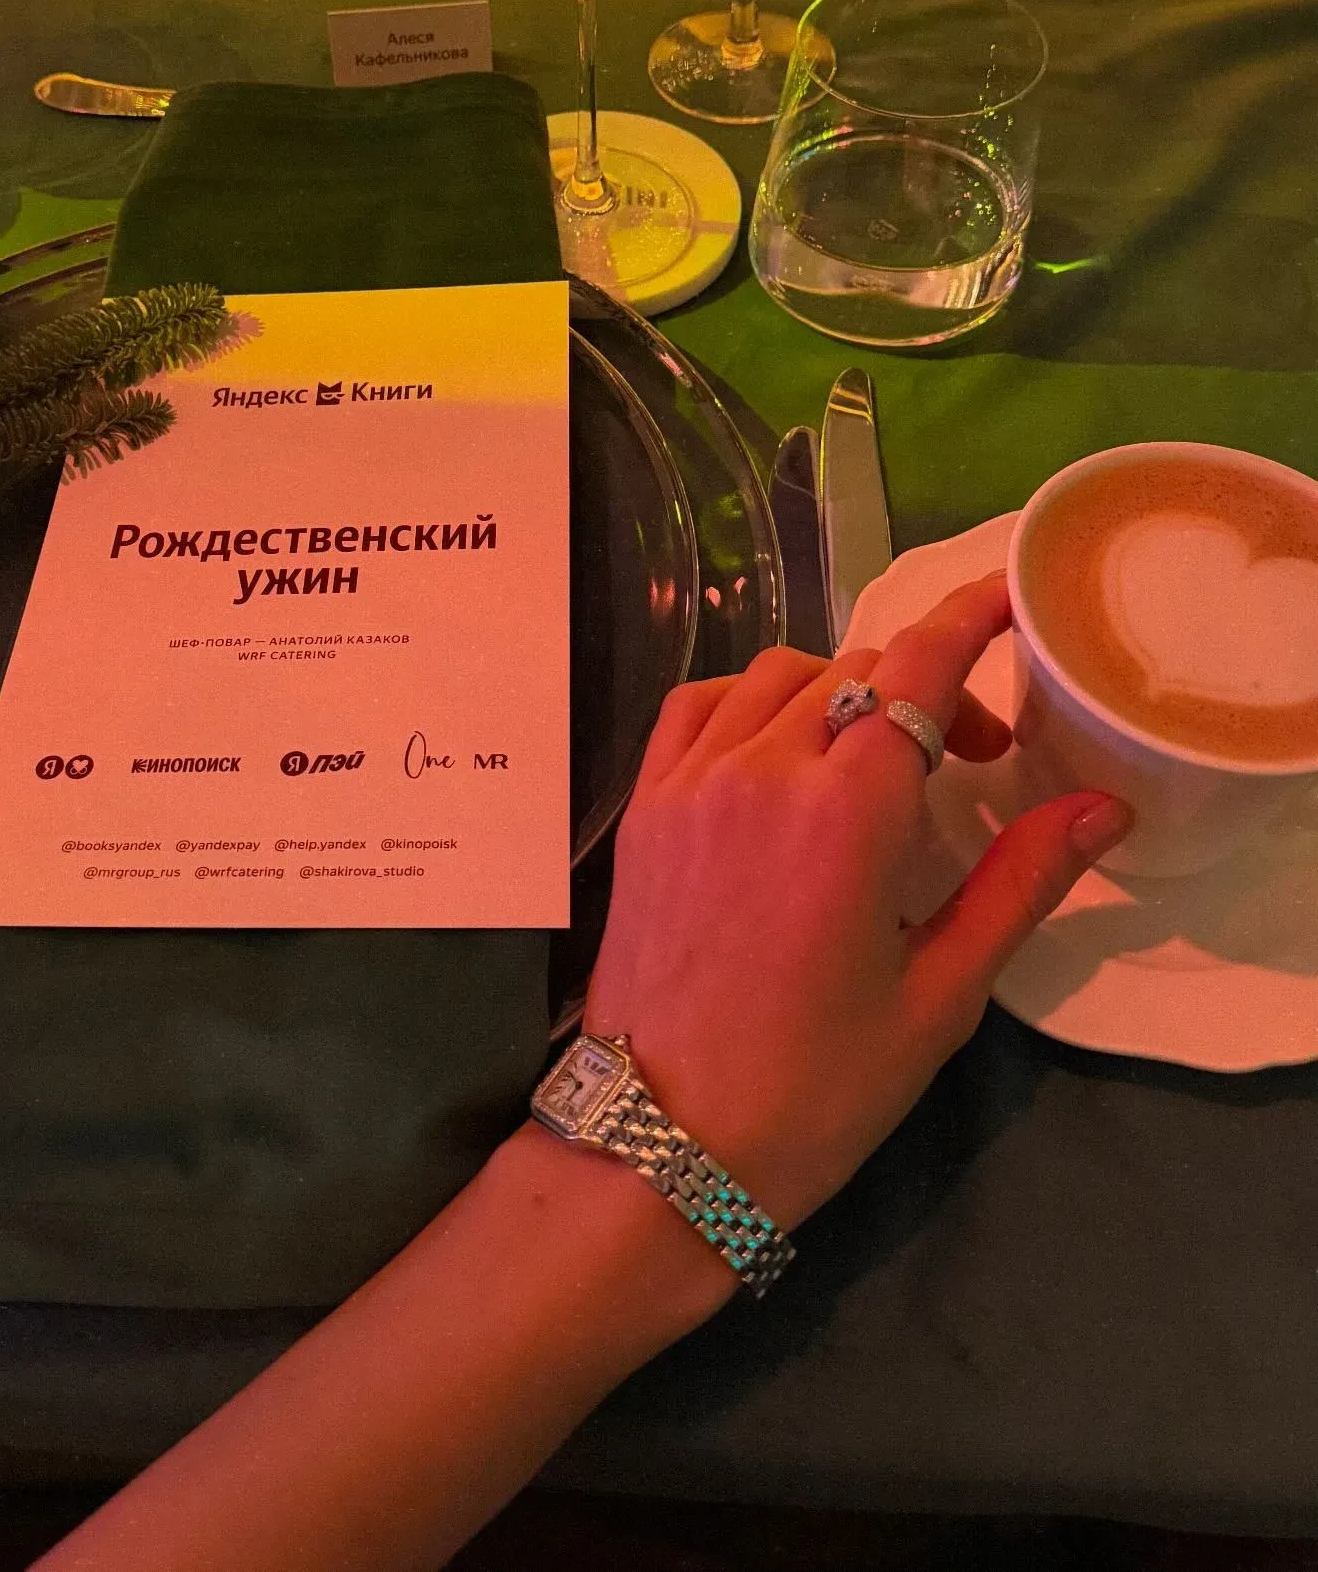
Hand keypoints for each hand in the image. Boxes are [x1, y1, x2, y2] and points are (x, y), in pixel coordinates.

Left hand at [584, 572, 1129, 1232]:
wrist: (661, 1149)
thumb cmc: (816, 1088)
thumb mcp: (940, 994)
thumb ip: (1020, 883)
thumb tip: (1103, 806)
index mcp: (848, 811)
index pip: (918, 667)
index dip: (968, 618)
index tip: (1010, 601)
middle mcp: (765, 768)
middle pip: (860, 669)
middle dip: (927, 690)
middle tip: (970, 762)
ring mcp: (692, 780)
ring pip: (781, 675)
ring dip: (844, 689)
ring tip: (877, 758)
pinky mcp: (645, 805)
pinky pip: (701, 704)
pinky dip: (754, 700)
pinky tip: (782, 748)